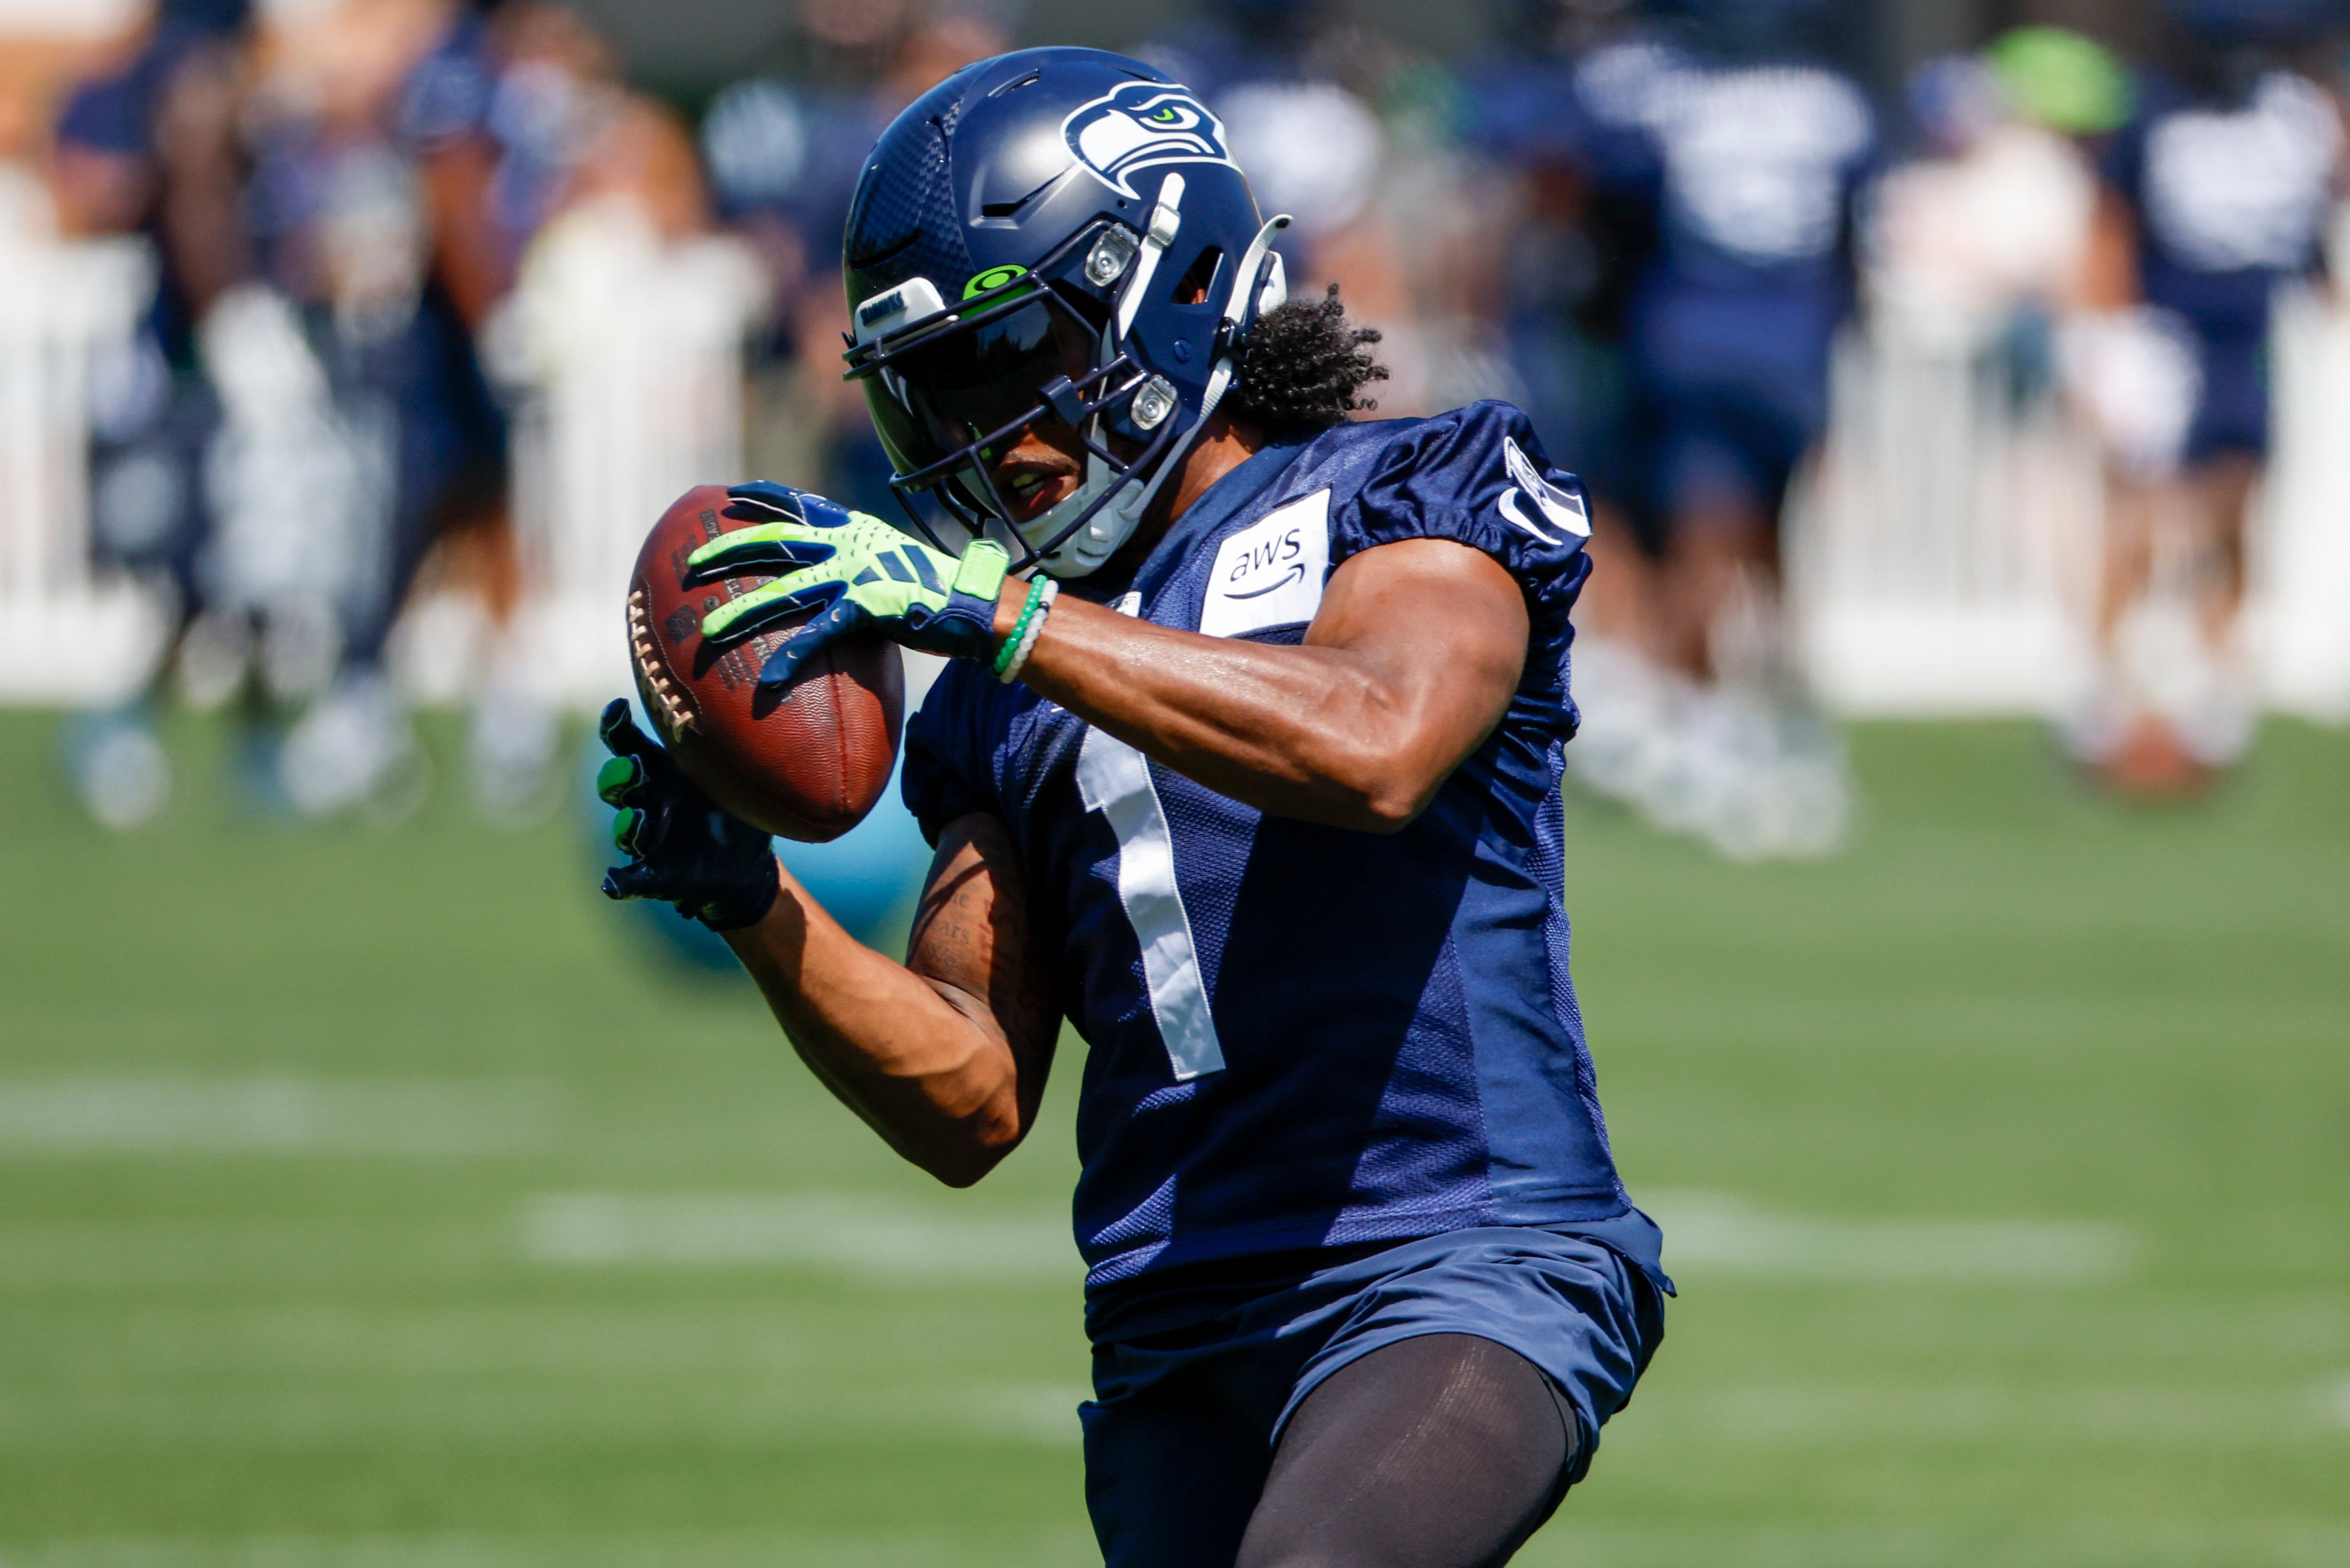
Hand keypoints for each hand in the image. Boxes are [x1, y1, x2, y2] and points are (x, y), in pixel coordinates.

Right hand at [595, 700, 778, 930]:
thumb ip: (737, 752)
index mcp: (664, 769)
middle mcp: (650, 798)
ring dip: (628, 826)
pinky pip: (632, 878)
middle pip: (620, 783)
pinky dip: (620, 882)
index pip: (630, 743)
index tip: (618, 709)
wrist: (746, 862)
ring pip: (627, 828)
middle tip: (632, 768)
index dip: (617, 727)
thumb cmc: (737, 804)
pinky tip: (612, 884)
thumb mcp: (740, 775)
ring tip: (636, 823)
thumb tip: (759, 715)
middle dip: (620, 776)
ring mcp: (650, 837)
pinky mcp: (656, 872)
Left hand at [688, 481, 1010, 685]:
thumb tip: (839, 574)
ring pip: (784, 591)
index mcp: (854, 529)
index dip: (763, 496)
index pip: (800, 503)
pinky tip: (769, 680)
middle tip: (692, 561)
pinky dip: (791, 658)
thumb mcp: (892, 562)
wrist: (973, 604)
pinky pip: (817, 636)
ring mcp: (855, 575)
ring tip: (707, 630)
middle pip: (774, 541)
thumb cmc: (935, 589)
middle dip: (728, 549)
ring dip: (742, 612)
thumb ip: (860, 561)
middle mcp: (848, 545)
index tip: (731, 493)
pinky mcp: (865, 608)